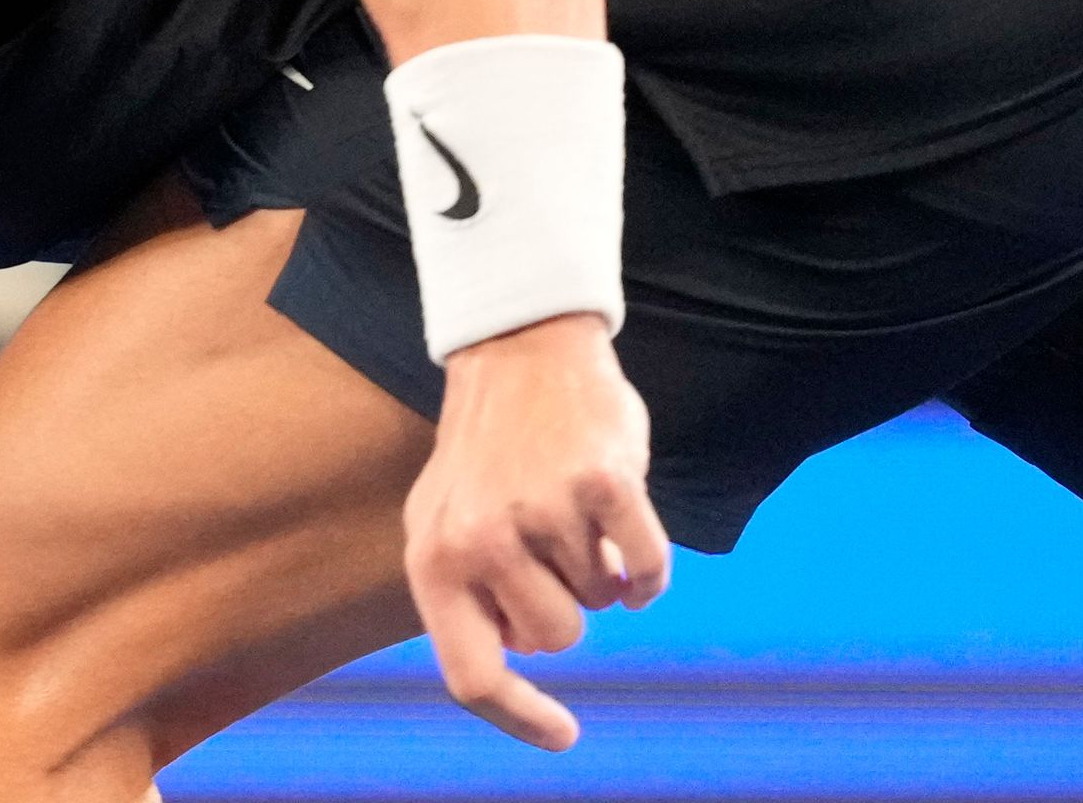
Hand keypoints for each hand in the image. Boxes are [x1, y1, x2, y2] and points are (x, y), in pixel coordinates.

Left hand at [404, 314, 667, 751]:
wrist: (520, 346)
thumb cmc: (488, 447)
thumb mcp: (446, 519)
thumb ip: (466, 593)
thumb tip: (516, 662)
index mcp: (433, 558)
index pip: (472, 675)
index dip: (521, 719)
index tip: (564, 735)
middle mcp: (479, 539)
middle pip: (555, 639)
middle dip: (566, 604)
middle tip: (552, 546)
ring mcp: (541, 511)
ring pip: (601, 601)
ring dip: (599, 567)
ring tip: (570, 508)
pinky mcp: (602, 484)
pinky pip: (647, 569)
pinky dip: (649, 568)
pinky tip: (629, 533)